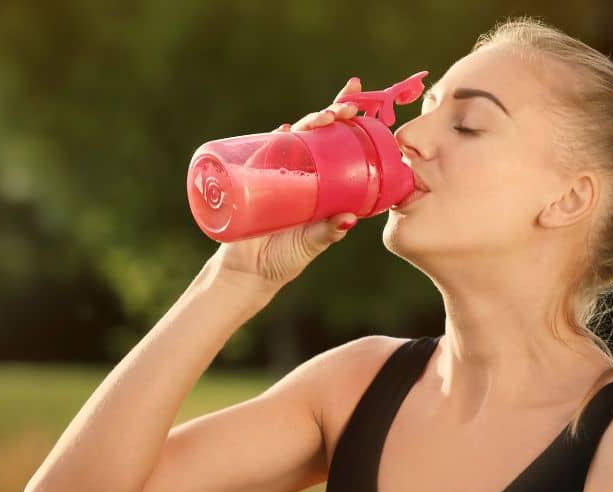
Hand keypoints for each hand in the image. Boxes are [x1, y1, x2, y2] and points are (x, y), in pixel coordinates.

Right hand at [207, 77, 365, 294]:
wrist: (248, 271)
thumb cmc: (285, 258)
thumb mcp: (311, 244)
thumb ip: (327, 232)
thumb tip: (351, 218)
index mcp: (321, 183)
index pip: (340, 145)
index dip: (349, 121)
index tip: (363, 99)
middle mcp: (301, 171)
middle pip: (318, 133)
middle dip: (333, 112)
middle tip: (348, 108)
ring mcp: (277, 171)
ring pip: (296, 137)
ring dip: (310, 123)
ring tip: (325, 118)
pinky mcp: (254, 176)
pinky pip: (264, 151)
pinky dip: (275, 139)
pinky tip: (284, 131)